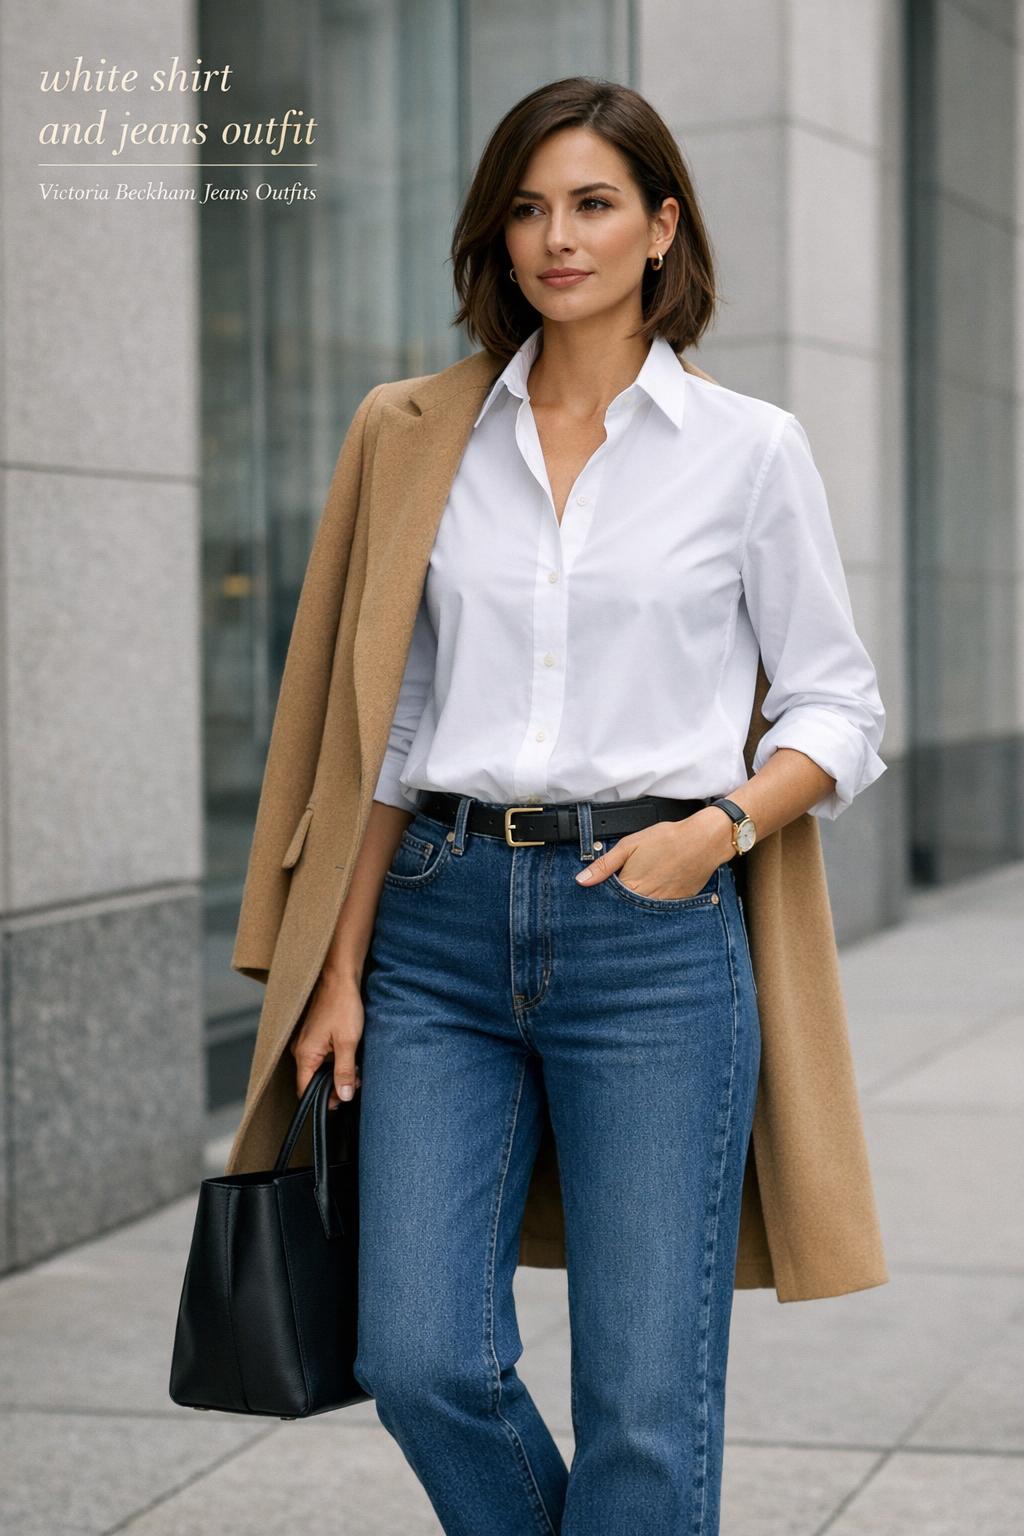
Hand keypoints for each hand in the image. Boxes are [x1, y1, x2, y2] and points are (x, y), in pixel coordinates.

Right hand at [290, 969, 363, 1107]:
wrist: (339, 977)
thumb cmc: (342, 1005)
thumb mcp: (348, 1042)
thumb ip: (344, 1072)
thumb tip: (343, 1096)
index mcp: (304, 1054)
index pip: (305, 1090)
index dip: (321, 1101)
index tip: (339, 1104)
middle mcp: (299, 1049)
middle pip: (311, 1081)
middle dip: (332, 1087)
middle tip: (354, 1085)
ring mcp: (305, 1041)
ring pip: (317, 1069)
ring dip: (335, 1073)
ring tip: (355, 1071)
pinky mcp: (313, 1035)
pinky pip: (319, 1057)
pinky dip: (333, 1061)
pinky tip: (349, 1057)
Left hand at [574, 815, 725, 899]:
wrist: (703, 841)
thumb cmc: (667, 839)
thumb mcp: (629, 845)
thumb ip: (604, 865)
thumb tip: (582, 880)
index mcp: (631, 887)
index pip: (608, 904)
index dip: (601, 901)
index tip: (596, 900)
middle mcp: (646, 902)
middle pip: (624, 912)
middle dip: (618, 908)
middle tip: (619, 898)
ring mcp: (664, 907)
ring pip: (642, 915)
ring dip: (636, 910)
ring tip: (639, 895)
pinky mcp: (679, 906)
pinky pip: (661, 914)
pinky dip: (654, 909)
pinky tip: (655, 896)